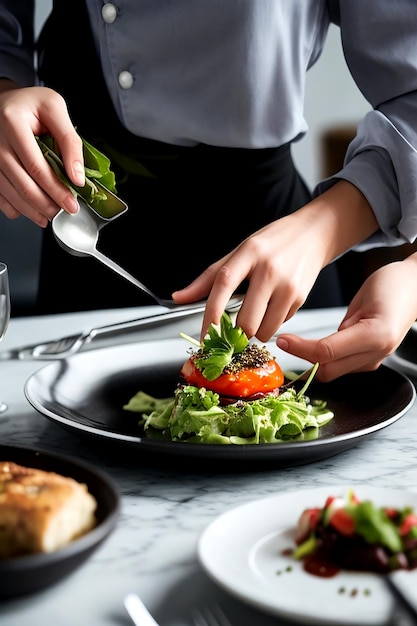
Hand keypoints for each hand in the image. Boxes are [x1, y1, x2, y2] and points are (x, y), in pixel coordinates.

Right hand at [0, 82, 83, 225]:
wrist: (4, 101)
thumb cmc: (30, 104)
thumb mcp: (54, 108)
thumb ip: (69, 140)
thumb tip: (78, 177)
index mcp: (13, 123)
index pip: (36, 166)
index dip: (56, 189)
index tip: (71, 203)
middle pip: (23, 184)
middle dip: (47, 204)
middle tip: (64, 212)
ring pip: (11, 193)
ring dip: (33, 210)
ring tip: (51, 215)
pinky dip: (15, 208)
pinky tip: (32, 212)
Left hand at [175, 209, 327, 340]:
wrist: (313, 234)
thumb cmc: (273, 243)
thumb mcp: (239, 252)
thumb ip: (209, 278)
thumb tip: (179, 297)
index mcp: (248, 253)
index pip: (223, 283)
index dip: (211, 312)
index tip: (205, 333)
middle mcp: (269, 269)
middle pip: (246, 320)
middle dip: (237, 333)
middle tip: (232, 329)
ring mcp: (287, 285)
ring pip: (264, 330)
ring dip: (255, 332)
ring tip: (256, 315)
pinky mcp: (301, 297)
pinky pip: (280, 325)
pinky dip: (272, 323)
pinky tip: (273, 306)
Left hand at [276, 254, 416, 380]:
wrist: (414, 288)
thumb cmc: (391, 286)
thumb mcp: (362, 300)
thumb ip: (342, 326)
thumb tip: (314, 345)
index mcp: (376, 337)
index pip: (327, 352)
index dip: (300, 348)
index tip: (282, 340)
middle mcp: (377, 354)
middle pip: (327, 370)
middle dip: (302, 357)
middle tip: (284, 341)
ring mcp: (375, 360)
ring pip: (332, 371)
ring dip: (310, 360)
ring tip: (293, 342)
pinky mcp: (370, 361)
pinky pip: (339, 366)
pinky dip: (322, 358)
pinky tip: (311, 345)